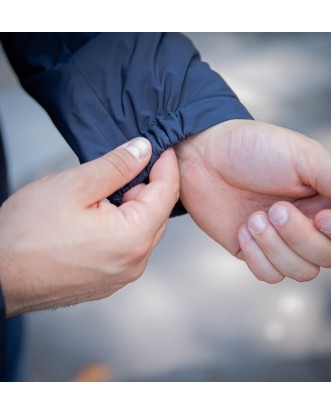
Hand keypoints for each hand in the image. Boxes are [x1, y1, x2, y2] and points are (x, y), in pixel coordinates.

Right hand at [0, 138, 178, 315]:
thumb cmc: (26, 234)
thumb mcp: (75, 185)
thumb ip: (117, 166)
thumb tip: (142, 151)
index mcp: (132, 238)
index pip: (167, 194)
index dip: (167, 166)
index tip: (163, 149)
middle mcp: (134, 263)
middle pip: (158, 214)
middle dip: (147, 186)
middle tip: (124, 168)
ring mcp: (121, 276)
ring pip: (143, 230)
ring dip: (133, 207)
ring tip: (103, 194)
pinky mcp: (108, 281)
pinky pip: (128, 247)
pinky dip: (123, 227)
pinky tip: (98, 218)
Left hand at [175, 120, 330, 282]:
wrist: (203, 158)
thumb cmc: (253, 148)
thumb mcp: (305, 156)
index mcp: (325, 199)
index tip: (321, 217)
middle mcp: (306, 223)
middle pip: (328, 257)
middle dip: (299, 237)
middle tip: (275, 208)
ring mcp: (279, 240)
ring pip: (301, 271)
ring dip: (276, 247)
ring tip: (253, 218)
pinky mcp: (253, 252)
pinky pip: (269, 275)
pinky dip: (257, 257)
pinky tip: (242, 229)